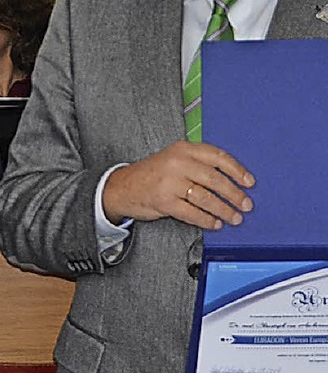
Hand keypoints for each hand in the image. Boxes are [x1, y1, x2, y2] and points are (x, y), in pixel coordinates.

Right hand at [102, 140, 253, 229]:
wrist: (123, 186)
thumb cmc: (153, 174)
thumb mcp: (174, 158)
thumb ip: (198, 163)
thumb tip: (231, 180)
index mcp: (183, 149)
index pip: (217, 157)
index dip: (237, 170)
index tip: (249, 182)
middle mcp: (177, 162)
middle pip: (215, 179)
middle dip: (234, 195)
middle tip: (246, 204)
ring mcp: (170, 182)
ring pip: (206, 198)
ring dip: (224, 210)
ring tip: (234, 218)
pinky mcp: (164, 201)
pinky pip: (192, 213)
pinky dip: (207, 220)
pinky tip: (214, 223)